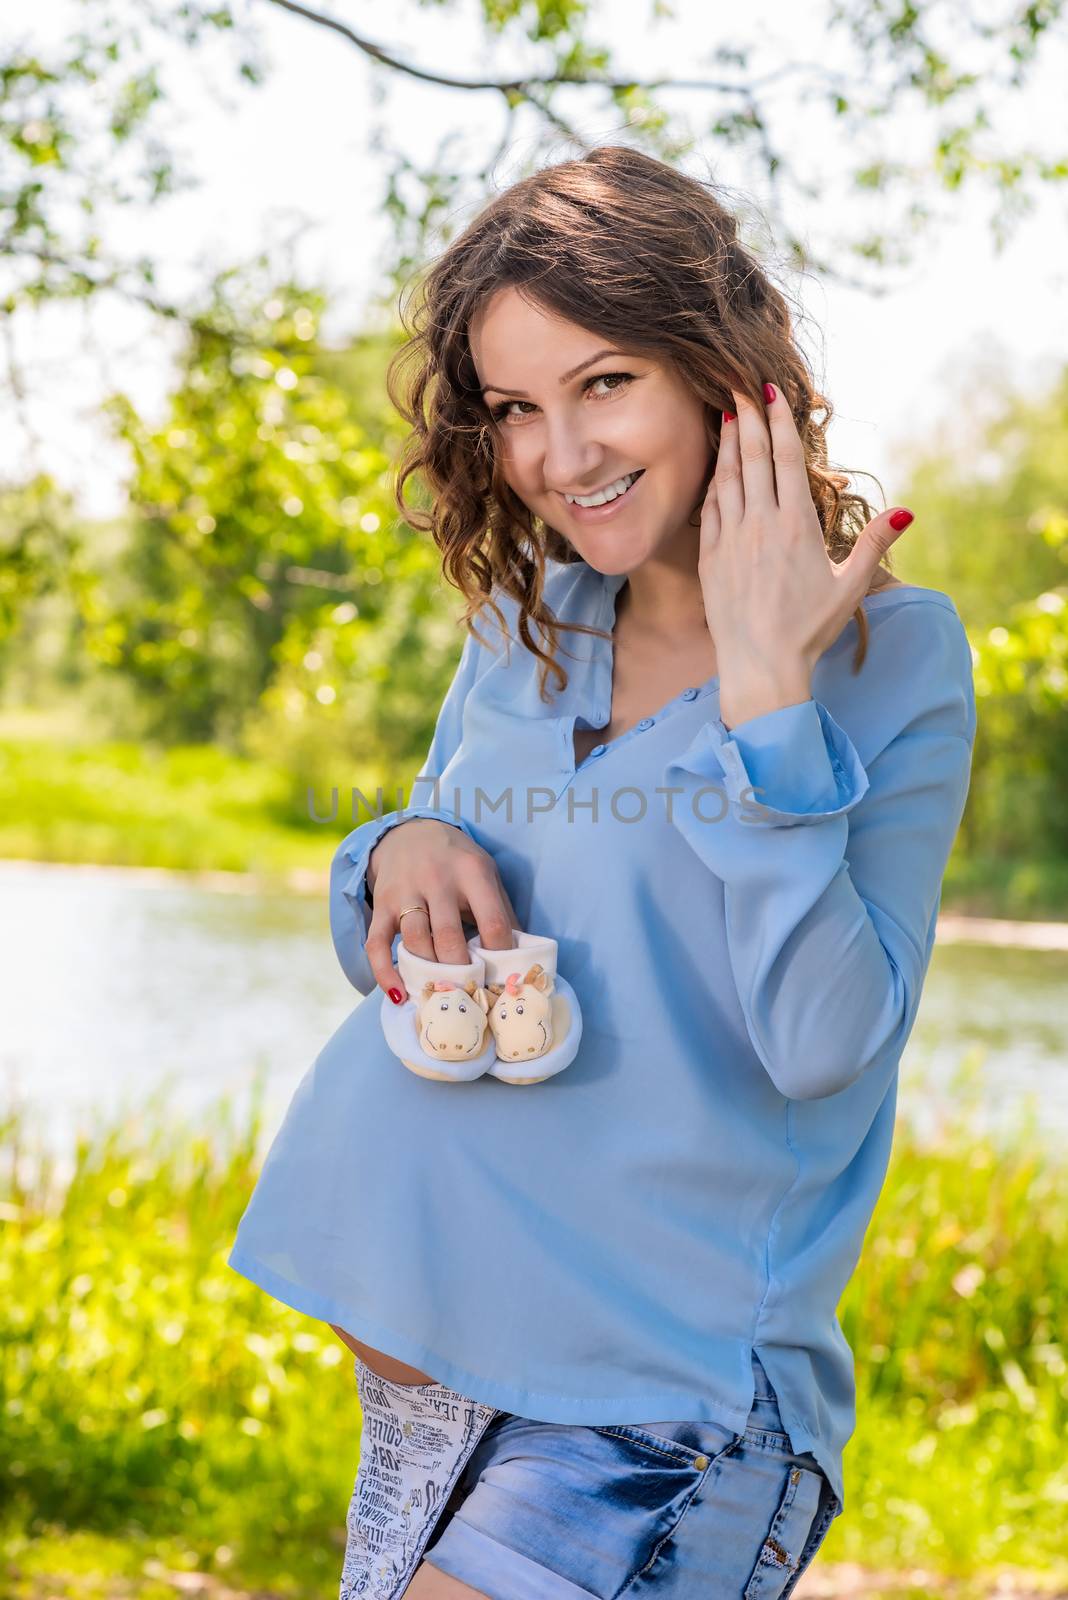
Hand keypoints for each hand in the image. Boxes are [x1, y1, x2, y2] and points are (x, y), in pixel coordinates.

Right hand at [365, 818, 517, 1001]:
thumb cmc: (457, 862)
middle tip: (471, 992)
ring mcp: (405, 891)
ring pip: (416, 941)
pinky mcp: (382, 904)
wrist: (410, 833)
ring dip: (428, 973)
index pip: (493, 921)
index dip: (501, 954)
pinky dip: (385, 972)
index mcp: (472, 871)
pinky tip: (399, 993)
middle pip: (449, 936)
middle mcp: (437, 879)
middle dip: (461, 970)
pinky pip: (377, 943)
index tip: (503, 977)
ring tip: (442, 993)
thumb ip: (503, 910)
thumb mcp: (486, 874)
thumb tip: (522, 955)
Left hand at [700, 381, 914, 728]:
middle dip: (750, 419)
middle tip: (741, 386)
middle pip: (755, 459)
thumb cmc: (809, 629)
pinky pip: (710, 508)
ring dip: (729, 444)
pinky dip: (713, 481)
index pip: (787, 460)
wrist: (761, 665)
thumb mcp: (850, 586)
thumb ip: (875, 543)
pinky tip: (715, 466)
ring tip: (728, 414)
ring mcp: (731, 539)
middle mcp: (761, 525)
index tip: (772, 393)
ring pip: (728, 478)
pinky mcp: (710, 557)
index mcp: (797, 526)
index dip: (780, 422)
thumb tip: (906, 509)